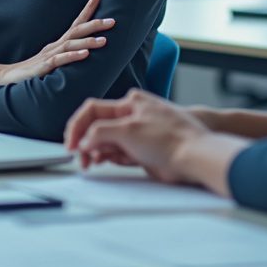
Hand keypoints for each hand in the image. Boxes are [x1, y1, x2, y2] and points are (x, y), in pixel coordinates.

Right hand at [0, 0, 114, 89]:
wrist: (6, 77)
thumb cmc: (32, 71)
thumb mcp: (52, 61)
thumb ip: (66, 56)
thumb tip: (85, 52)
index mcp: (58, 44)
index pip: (75, 23)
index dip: (87, 10)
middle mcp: (54, 46)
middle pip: (76, 31)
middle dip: (95, 24)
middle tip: (113, 21)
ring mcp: (48, 55)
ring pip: (70, 45)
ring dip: (88, 41)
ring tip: (104, 40)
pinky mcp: (43, 67)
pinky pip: (59, 60)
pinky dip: (73, 56)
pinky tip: (85, 55)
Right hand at [64, 89, 209, 183]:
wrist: (195, 157)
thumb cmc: (170, 138)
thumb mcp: (128, 130)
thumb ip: (100, 132)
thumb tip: (84, 140)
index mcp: (131, 103)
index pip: (94, 110)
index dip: (78, 126)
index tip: (71, 143)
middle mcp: (133, 117)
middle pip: (99, 127)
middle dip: (86, 141)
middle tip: (79, 157)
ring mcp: (138, 134)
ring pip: (107, 142)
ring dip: (96, 151)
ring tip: (91, 163)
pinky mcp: (143, 152)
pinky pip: (118, 153)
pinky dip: (108, 158)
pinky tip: (103, 163)